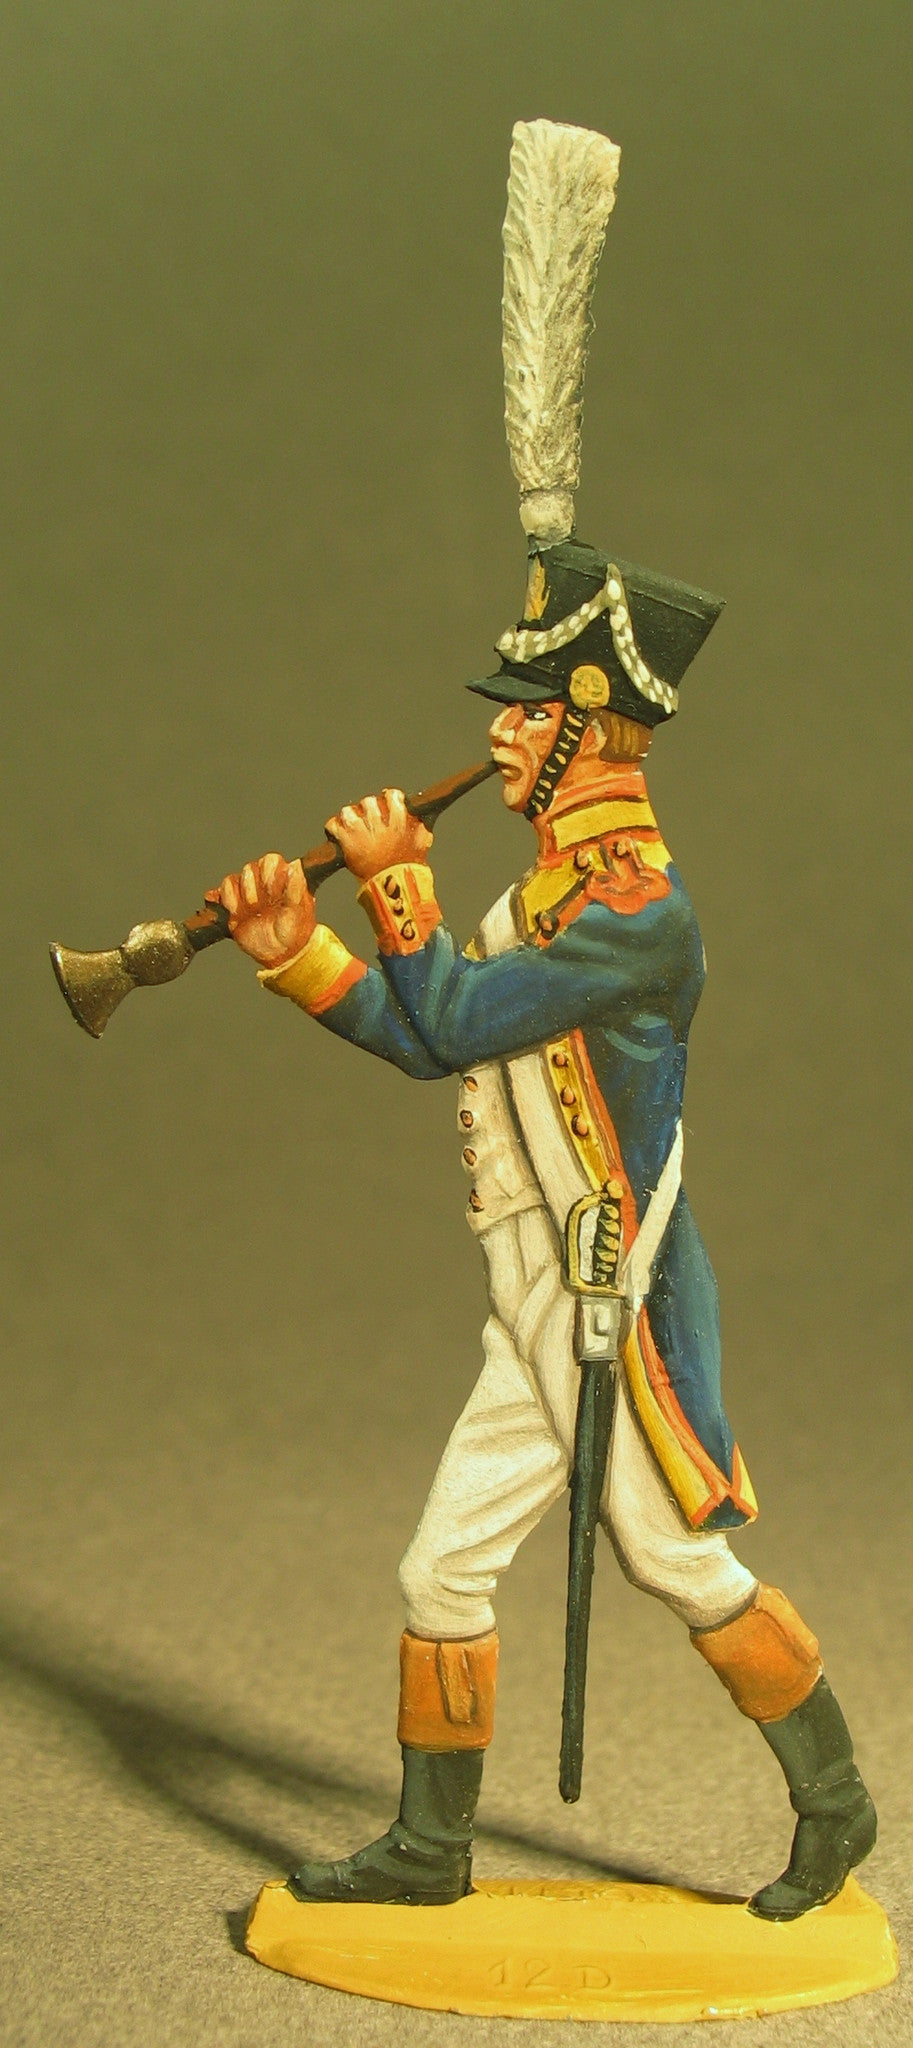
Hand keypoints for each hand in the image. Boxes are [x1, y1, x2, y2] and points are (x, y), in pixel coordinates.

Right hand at [207, 853, 315, 967]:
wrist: (280, 955)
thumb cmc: (295, 932)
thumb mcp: (299, 910)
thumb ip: (296, 887)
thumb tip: (295, 866)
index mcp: (283, 879)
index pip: (270, 861)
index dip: (269, 873)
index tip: (273, 892)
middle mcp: (263, 882)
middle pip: (249, 868)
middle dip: (254, 888)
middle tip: (262, 907)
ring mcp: (247, 893)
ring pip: (234, 879)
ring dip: (242, 895)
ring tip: (252, 911)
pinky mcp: (234, 905)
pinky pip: (224, 892)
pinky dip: (228, 900)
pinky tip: (236, 912)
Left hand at [325, 789, 432, 881]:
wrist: (394, 886)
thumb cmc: (410, 866)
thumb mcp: (422, 842)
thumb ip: (420, 827)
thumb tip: (420, 818)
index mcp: (398, 818)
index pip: (391, 795)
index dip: (388, 798)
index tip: (386, 804)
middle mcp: (378, 821)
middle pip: (368, 801)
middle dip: (368, 810)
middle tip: (368, 822)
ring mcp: (360, 831)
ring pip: (348, 811)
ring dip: (349, 818)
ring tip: (352, 829)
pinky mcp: (346, 842)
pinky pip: (332, 825)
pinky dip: (333, 829)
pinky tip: (338, 835)